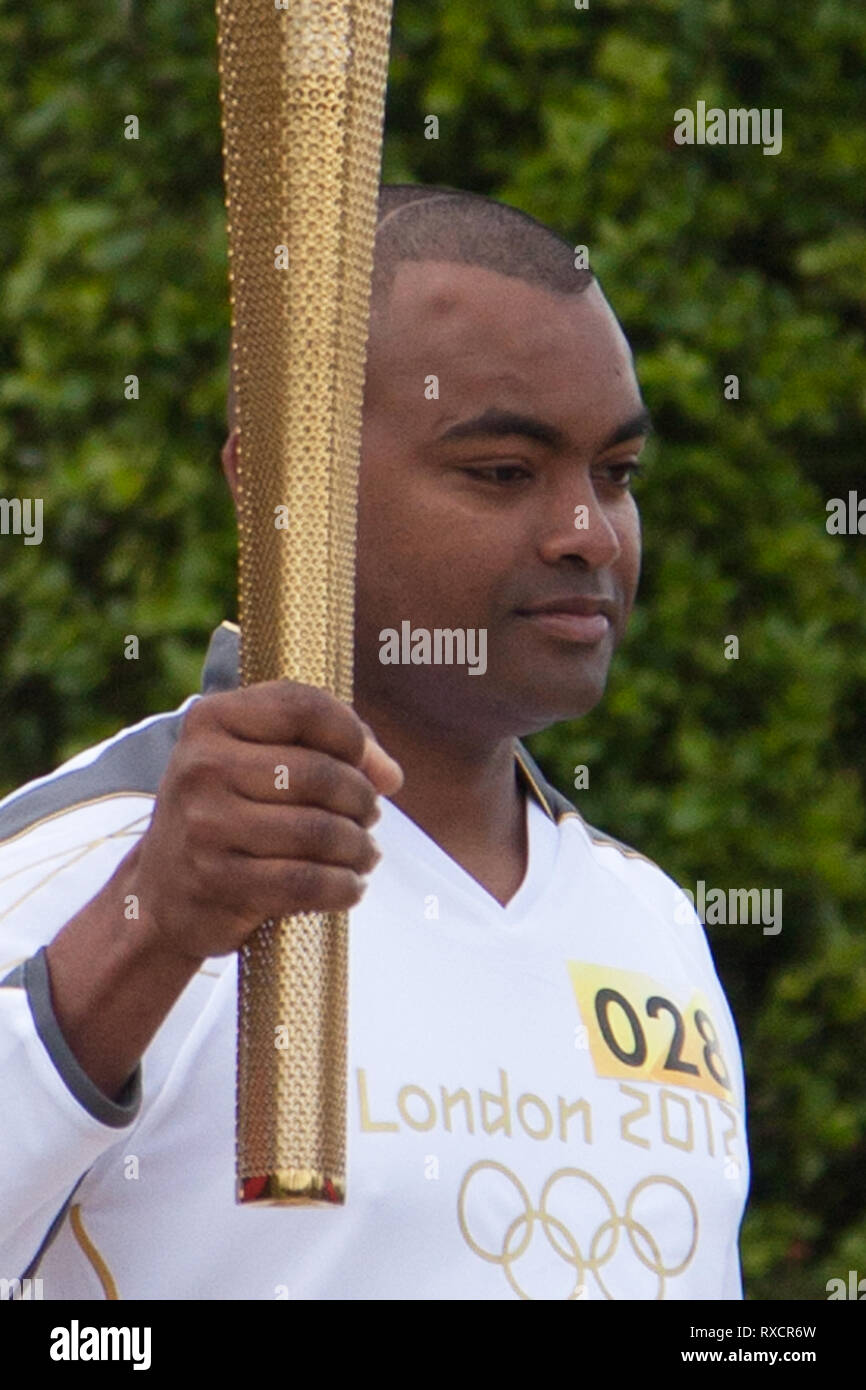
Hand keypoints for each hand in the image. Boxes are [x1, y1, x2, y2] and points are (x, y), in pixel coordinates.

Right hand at [127, 681, 403, 962]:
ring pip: (319, 831)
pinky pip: (306, 881)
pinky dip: (343, 886)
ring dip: (359, 847)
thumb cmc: (226, 813)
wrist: (161, 893)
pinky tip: (350, 886)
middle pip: (320, 773)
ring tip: (364, 853)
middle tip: (368, 816)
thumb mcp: (254, 761)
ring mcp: (204, 824)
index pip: (303, 707)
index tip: (367, 764)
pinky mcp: (216, 881)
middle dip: (361, 799)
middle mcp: (201, 766)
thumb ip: (326, 748)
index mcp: (211, 719)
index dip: (352, 735)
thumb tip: (390, 775)